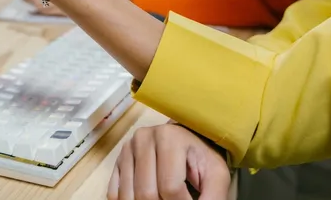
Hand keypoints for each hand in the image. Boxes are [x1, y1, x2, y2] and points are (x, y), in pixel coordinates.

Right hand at [108, 124, 230, 199]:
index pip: (170, 188)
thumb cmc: (201, 159)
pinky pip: (115, 194)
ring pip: (129, 197)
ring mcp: (127, 149)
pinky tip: (144, 198)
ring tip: (163, 198)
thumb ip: (213, 196)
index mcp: (168, 136)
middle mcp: (143, 137)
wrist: (186, 143)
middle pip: (147, 194)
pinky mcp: (117, 161)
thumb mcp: (215, 175)